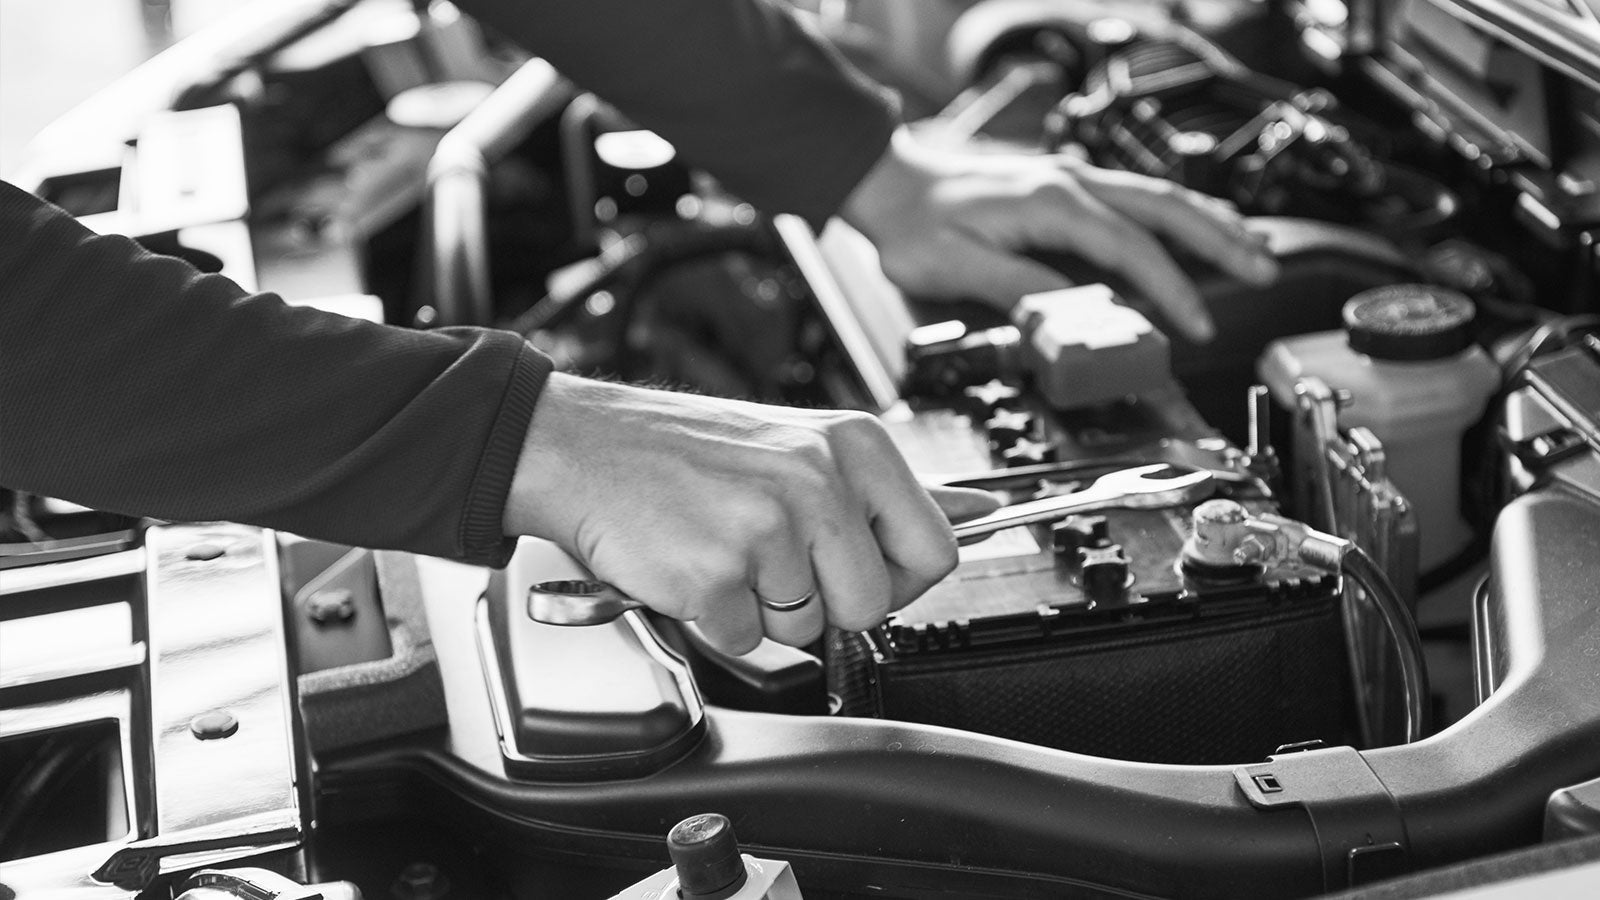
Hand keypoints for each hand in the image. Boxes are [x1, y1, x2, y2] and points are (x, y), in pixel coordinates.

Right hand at [503, 374, 996, 653]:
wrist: (584, 447)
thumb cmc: (688, 451)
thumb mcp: (802, 443)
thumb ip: (888, 488)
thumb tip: (978, 509)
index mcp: (854, 446)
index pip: (935, 550)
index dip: (895, 579)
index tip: (852, 568)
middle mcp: (820, 479)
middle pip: (873, 604)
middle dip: (824, 602)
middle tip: (771, 559)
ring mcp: (769, 527)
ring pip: (806, 626)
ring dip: (762, 607)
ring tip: (723, 549)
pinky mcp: (718, 573)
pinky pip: (743, 639)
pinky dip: (713, 618)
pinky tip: (691, 563)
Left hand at [840, 126, 1278, 341]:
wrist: (889, 183)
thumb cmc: (915, 226)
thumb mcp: (957, 268)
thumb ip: (1018, 291)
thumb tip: (1070, 318)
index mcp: (1051, 205)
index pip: (1131, 251)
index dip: (1170, 291)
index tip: (1194, 325)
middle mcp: (1070, 184)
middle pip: (1166, 209)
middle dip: (1221, 241)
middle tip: (1263, 270)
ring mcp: (1072, 179)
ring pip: (1159, 195)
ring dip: (1209, 222)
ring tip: (1252, 249)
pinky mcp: (1066, 186)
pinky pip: (1138, 195)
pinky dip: (1178, 212)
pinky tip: (1197, 226)